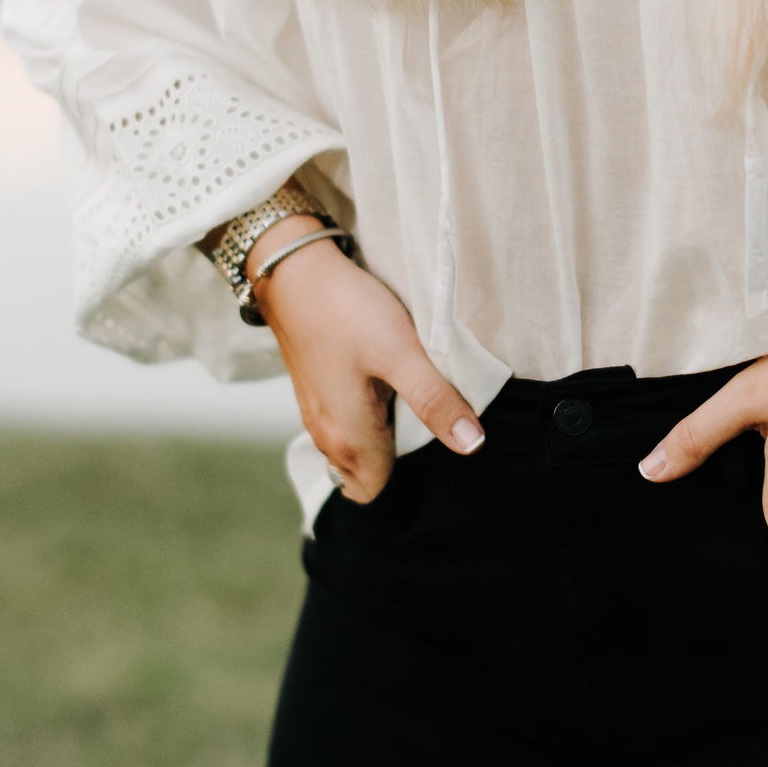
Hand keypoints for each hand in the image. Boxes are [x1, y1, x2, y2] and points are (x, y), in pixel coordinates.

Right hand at [250, 219, 484, 501]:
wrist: (294, 272)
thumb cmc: (346, 311)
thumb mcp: (402, 352)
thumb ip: (435, 400)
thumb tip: (473, 444)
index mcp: (349, 440)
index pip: (382, 493)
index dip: (413, 482)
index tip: (440, 453)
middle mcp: (328, 438)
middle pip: (369, 478)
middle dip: (401, 467)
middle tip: (435, 428)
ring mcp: (318, 416)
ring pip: (356, 454)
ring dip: (386, 441)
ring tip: (417, 407)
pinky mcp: (317, 394)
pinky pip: (347, 428)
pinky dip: (370, 421)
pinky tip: (391, 388)